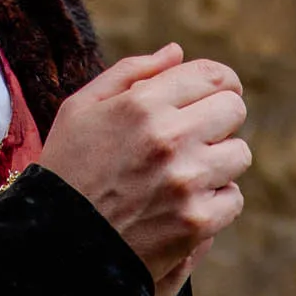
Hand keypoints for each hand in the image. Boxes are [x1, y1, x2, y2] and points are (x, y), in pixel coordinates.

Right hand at [36, 44, 248, 295]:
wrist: (56, 243)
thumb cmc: (67, 168)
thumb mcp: (81, 107)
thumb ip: (130, 72)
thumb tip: (177, 52)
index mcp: (143, 102)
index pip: (214, 76)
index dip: (220, 82)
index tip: (215, 93)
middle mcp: (170, 137)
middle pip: (234, 109)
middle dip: (219, 117)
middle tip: (198, 133)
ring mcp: (187, 181)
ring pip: (239, 154)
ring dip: (219, 159)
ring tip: (187, 170)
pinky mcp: (197, 222)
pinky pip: (234, 197)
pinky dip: (215, 199)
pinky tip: (184, 201)